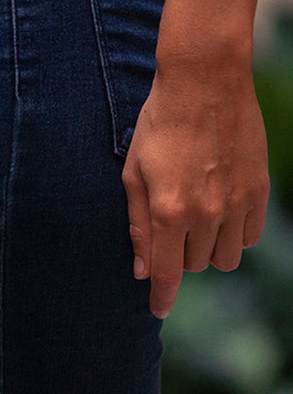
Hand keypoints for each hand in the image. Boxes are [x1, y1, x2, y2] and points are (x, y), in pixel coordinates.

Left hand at [122, 61, 269, 318]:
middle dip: (178, 254)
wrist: (205, 84)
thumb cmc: (159, 123)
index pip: (166, 273)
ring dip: (207, 247)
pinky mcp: (259, 193)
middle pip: (194, 265)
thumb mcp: (133, 170)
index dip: (160, 296)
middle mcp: (206, 214)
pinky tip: (220, 210)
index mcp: (168, 210)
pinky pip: (249, 238)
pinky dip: (233, 234)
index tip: (156, 309)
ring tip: (194, 215)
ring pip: (224, 258)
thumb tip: (139, 269)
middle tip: (169, 222)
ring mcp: (237, 205)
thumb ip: (137, 222)